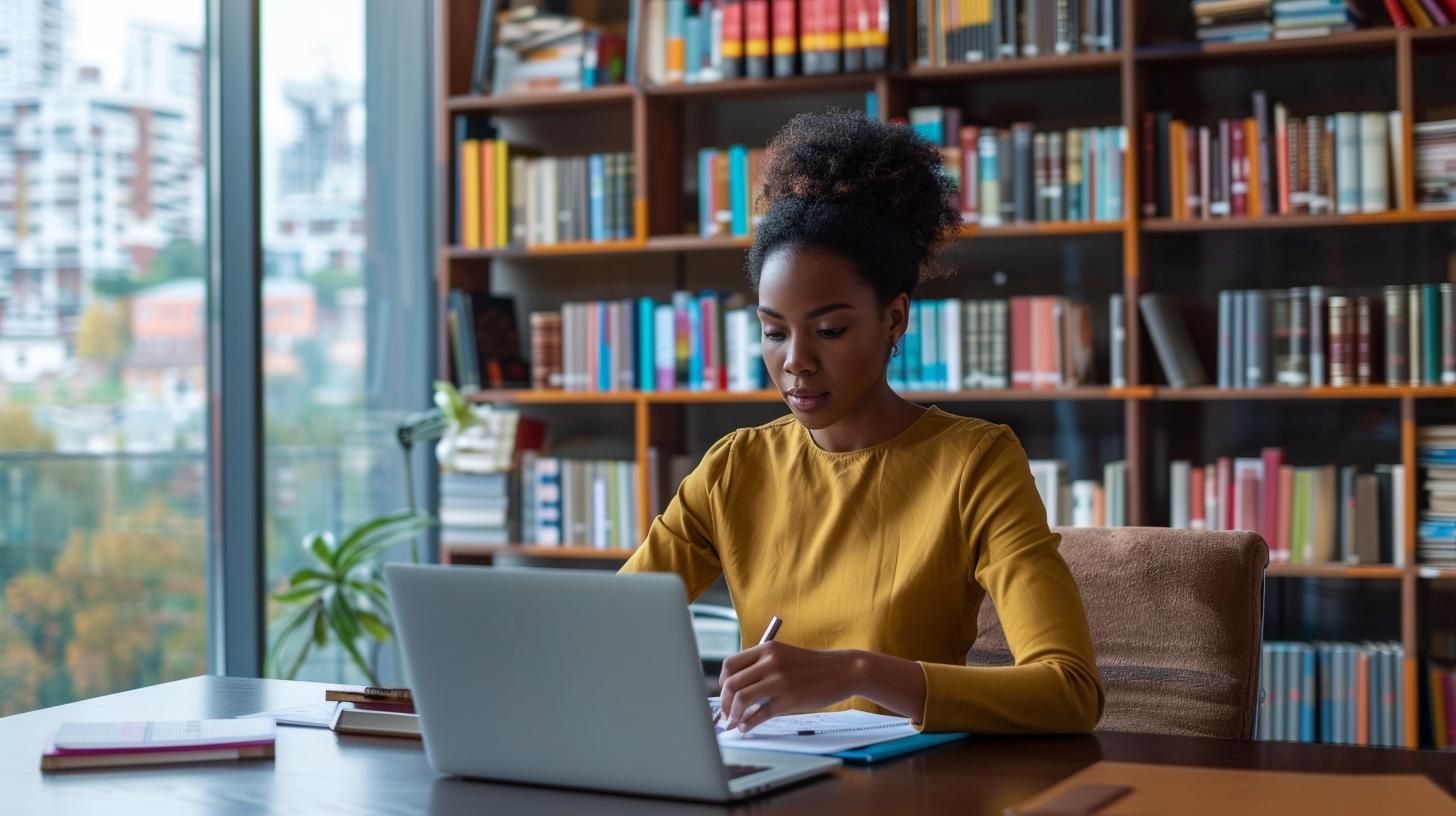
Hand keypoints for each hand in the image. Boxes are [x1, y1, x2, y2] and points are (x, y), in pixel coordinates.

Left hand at [717, 641, 856, 732]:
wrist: (842, 671)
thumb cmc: (812, 666)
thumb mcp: (784, 656)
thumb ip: (762, 667)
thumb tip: (737, 689)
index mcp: (767, 649)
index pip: (730, 665)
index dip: (722, 682)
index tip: (725, 694)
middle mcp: (770, 662)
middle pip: (731, 683)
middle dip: (723, 702)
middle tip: (725, 714)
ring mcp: (779, 681)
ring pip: (742, 699)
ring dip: (733, 714)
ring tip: (734, 722)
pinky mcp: (789, 700)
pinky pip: (760, 714)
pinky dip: (748, 724)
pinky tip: (747, 728)